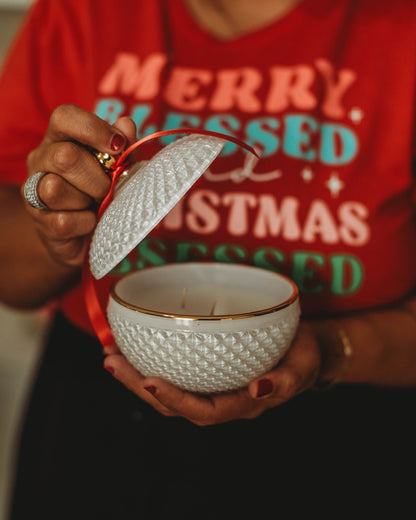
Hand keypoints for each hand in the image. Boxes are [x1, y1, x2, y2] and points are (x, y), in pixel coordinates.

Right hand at [22, 104, 135, 266]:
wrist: (85, 233)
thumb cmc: (100, 192)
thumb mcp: (115, 168)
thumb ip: (122, 149)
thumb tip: (126, 125)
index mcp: (60, 139)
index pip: (64, 117)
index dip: (93, 128)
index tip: (118, 146)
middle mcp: (41, 159)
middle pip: (64, 156)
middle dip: (97, 177)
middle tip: (109, 189)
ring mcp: (34, 191)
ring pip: (55, 189)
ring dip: (86, 200)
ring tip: (95, 205)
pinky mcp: (40, 222)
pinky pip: (63, 221)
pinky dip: (85, 223)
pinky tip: (89, 222)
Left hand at [103, 323, 321, 424]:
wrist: (303, 348)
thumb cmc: (303, 356)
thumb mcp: (303, 367)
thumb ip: (286, 381)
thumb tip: (257, 389)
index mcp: (242, 404)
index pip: (202, 411)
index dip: (173, 400)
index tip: (147, 380)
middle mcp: (221, 399)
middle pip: (173, 404)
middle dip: (138, 386)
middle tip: (112, 361)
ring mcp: (211, 385)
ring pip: (168, 389)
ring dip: (135, 375)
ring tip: (111, 354)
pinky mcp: (206, 369)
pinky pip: (175, 371)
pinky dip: (151, 361)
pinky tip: (133, 346)